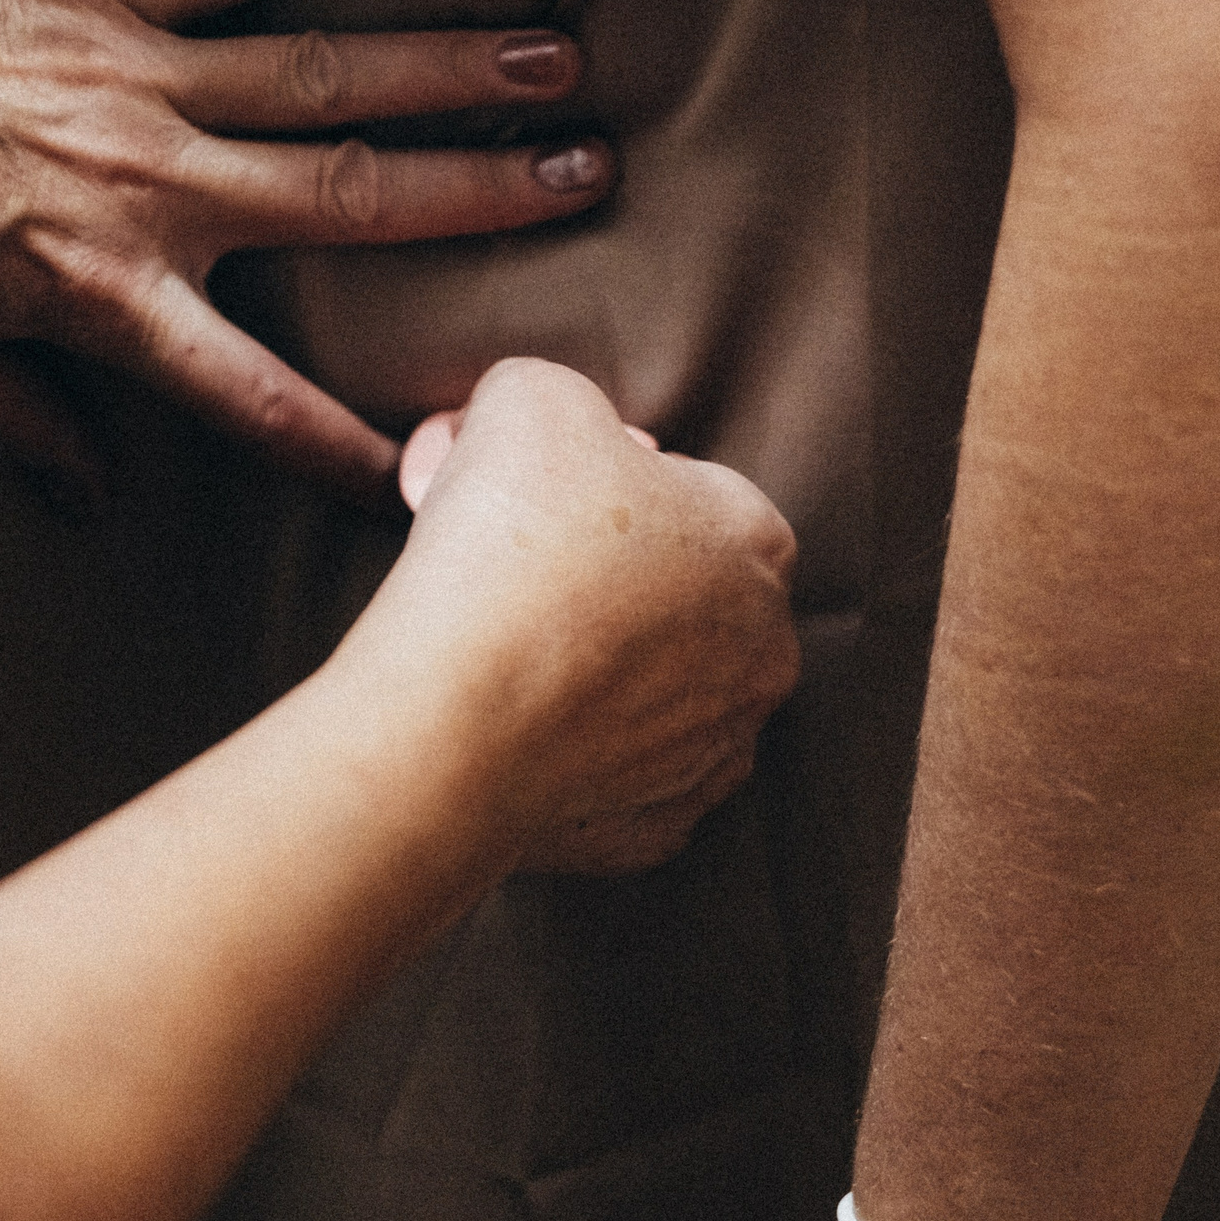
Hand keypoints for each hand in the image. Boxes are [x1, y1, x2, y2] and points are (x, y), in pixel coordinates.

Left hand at [0, 0, 611, 502]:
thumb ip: (17, 422)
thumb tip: (98, 497)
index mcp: (98, 296)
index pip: (249, 393)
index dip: (344, 443)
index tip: (435, 473)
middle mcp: (145, 186)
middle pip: (347, 197)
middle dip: (480, 194)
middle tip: (589, 174)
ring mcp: (129, 76)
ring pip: (321, 75)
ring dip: (446, 69)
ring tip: (553, 59)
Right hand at [339, 359, 799, 874]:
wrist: (457, 716)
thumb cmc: (508, 546)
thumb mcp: (529, 397)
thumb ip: (555, 394)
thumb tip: (544, 422)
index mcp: (755, 539)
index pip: (694, 494)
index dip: (609, 488)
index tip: (537, 500)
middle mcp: (762, 650)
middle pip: (683, 598)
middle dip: (613, 584)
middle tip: (515, 572)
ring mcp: (716, 749)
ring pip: (659, 694)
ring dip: (598, 673)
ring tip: (505, 654)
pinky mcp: (659, 826)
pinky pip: (621, 781)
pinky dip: (576, 762)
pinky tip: (517, 736)